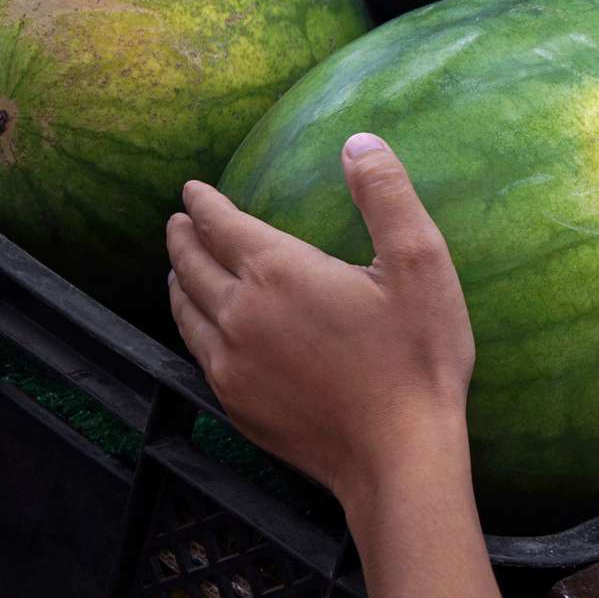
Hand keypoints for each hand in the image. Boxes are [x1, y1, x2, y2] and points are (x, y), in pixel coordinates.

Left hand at [165, 132, 473, 505]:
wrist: (398, 456)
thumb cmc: (416, 357)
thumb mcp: (420, 264)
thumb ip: (386, 196)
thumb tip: (358, 141)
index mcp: (279, 272)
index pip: (223, 224)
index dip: (205, 202)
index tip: (192, 189)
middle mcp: (240, 314)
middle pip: (192, 264)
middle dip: (183, 236)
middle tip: (179, 220)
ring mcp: (232, 365)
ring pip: (186, 311)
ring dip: (178, 279)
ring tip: (179, 266)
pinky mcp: (236, 405)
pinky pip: (198, 353)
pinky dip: (190, 326)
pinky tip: (204, 329)